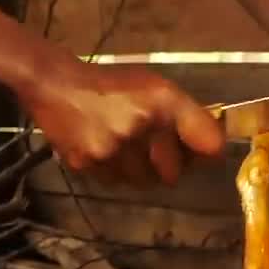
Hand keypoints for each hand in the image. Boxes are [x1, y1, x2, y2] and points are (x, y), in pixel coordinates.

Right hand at [16, 58, 224, 184]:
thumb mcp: (155, 89)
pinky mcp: (88, 164)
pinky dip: (117, 173)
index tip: (203, 153)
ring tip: (126, 147)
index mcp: (162, 102)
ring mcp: (112, 150)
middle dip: (168, 166)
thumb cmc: (112, 87)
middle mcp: (140, 127)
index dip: (209, 152)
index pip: (209, 143)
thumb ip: (188, 116)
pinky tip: (107, 151)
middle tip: (155, 149)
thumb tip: (213, 149)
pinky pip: (117, 183)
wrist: (55, 85)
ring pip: (144, 182)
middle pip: (174, 174)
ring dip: (141, 171)